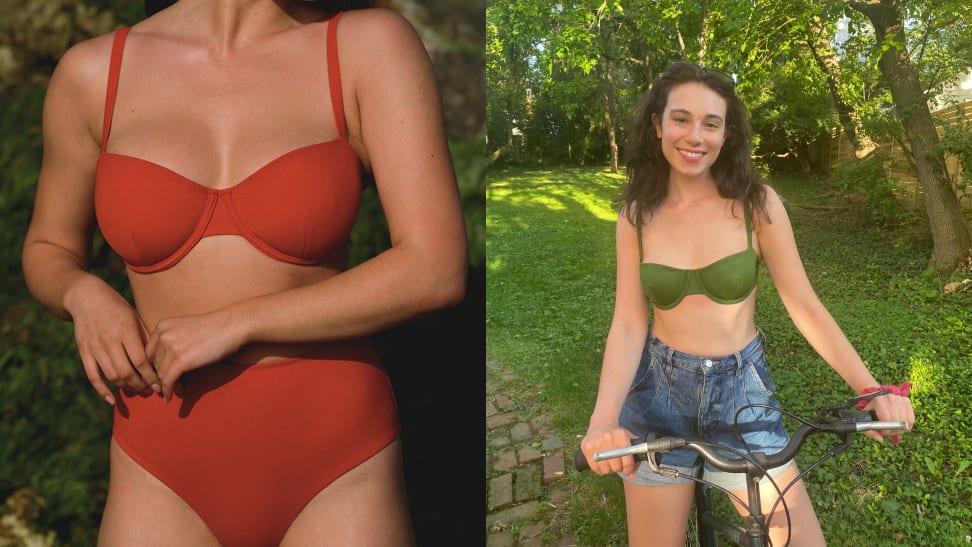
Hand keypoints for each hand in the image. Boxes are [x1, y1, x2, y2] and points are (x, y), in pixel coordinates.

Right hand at [66, 276, 159, 404]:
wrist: (86, 297)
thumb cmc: (117, 307)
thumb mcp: (135, 317)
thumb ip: (146, 337)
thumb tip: (161, 359)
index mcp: (126, 330)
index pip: (140, 360)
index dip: (151, 376)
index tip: (160, 385)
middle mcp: (109, 340)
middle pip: (126, 371)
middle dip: (140, 385)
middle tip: (149, 389)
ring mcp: (94, 346)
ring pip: (111, 375)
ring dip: (126, 387)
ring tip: (136, 390)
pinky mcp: (83, 351)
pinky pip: (92, 375)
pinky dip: (102, 390)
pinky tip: (112, 399)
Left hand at [145, 309, 247, 401]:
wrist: (233, 325)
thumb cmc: (215, 328)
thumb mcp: (186, 329)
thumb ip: (172, 341)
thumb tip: (165, 365)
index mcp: (162, 326)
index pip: (148, 353)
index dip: (153, 367)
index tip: (160, 377)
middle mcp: (163, 335)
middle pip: (153, 365)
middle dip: (160, 377)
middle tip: (167, 387)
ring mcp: (172, 347)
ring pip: (160, 374)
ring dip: (165, 386)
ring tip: (174, 391)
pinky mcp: (181, 360)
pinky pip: (168, 381)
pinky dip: (168, 391)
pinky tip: (169, 397)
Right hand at [581, 422, 637, 477]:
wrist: (601, 425)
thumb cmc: (617, 436)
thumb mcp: (629, 441)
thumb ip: (635, 458)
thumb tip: (631, 476)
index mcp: (621, 435)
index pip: (627, 459)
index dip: (628, 468)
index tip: (628, 470)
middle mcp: (608, 438)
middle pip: (616, 466)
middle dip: (618, 468)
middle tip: (617, 464)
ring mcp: (596, 442)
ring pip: (605, 469)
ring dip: (608, 469)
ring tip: (609, 463)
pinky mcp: (586, 447)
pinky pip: (594, 468)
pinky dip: (599, 469)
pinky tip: (601, 462)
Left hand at [862, 391, 914, 443]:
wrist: (878, 398)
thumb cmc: (872, 411)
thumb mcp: (866, 420)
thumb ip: (870, 432)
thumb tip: (881, 440)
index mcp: (878, 402)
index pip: (887, 420)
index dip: (886, 430)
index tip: (883, 431)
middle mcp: (890, 398)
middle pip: (897, 421)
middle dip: (894, 430)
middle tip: (889, 431)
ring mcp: (899, 399)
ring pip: (906, 421)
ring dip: (901, 429)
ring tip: (894, 427)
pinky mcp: (906, 401)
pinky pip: (912, 418)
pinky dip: (908, 425)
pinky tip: (901, 425)